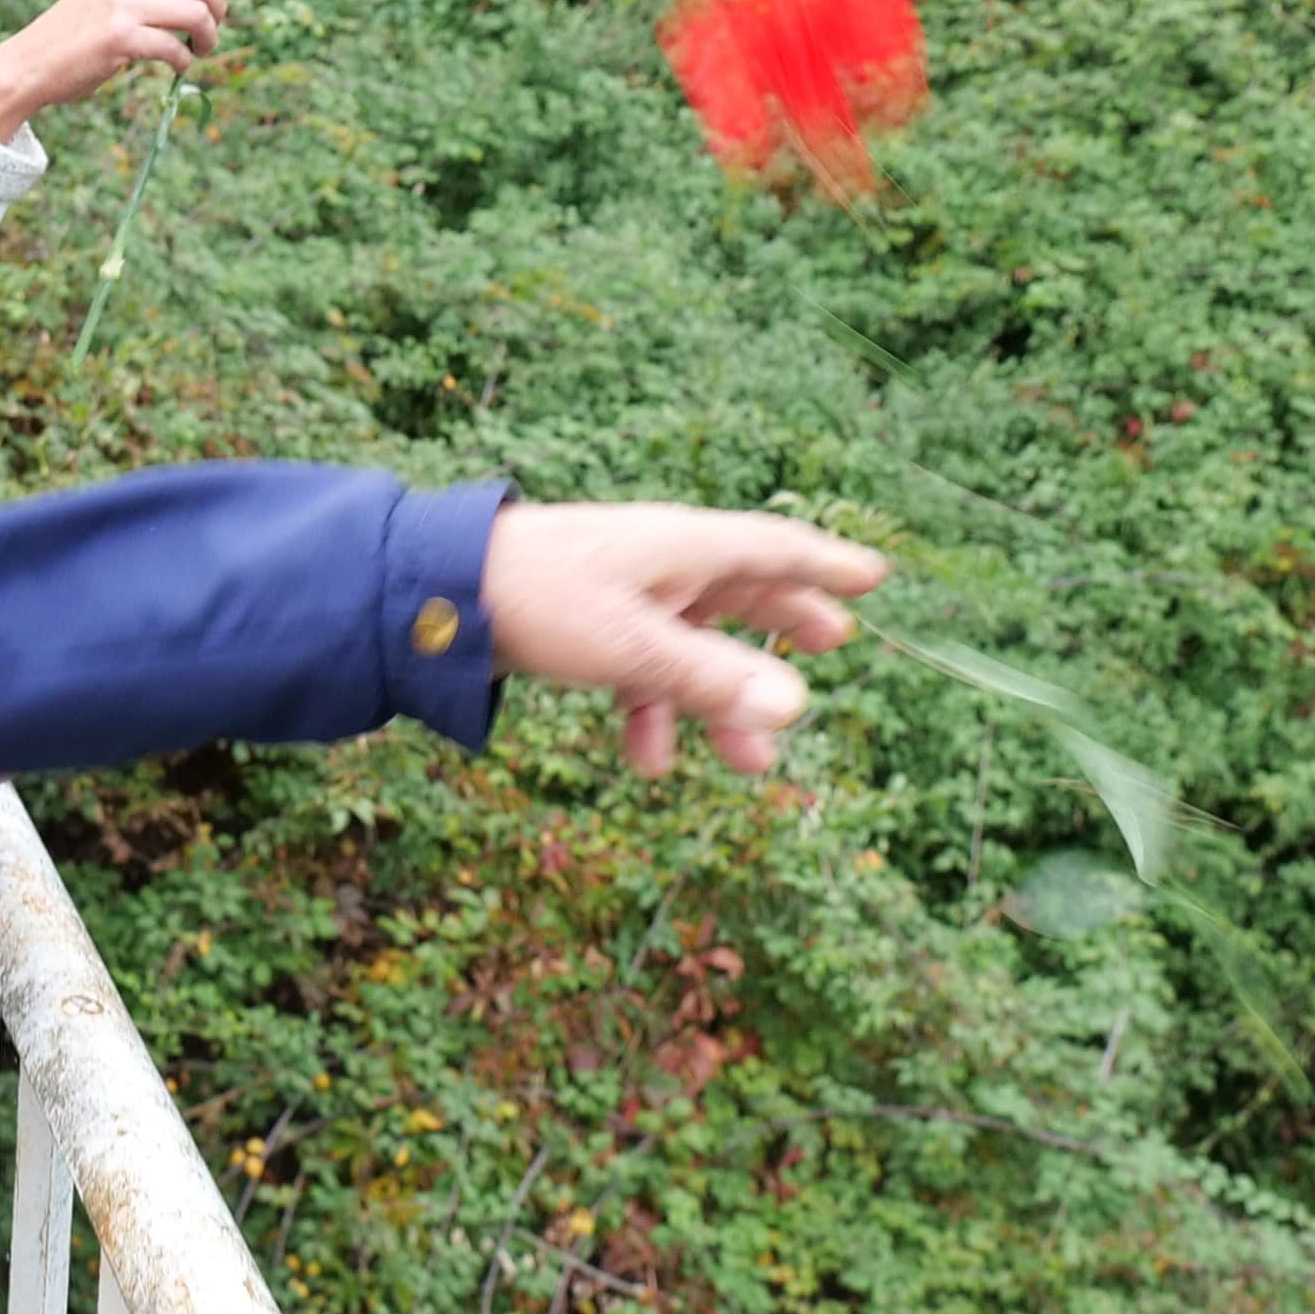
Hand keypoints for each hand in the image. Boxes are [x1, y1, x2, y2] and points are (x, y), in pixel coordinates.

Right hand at [0, 0, 254, 137]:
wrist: (29, 65)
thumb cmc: (73, 39)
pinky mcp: (120, 38)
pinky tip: (177, 68)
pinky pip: (175, 48)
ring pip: (196, 13)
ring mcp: (122, 5)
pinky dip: (184, 61)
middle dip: (221, 8)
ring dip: (209, 37)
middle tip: (215, 32)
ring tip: (201, 52)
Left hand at [479, 504, 888, 778]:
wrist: (438, 596)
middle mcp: (662, 565)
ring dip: (719, 704)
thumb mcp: (634, 647)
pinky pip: (641, 672)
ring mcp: (624, 597)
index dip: (828, 565)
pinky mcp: (587, 629)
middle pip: (742, 593)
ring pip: (694, 649)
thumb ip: (711, 679)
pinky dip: (652, 715)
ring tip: (751, 765)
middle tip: (833, 646)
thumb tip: (792, 708)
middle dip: (784, 624)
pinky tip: (647, 762)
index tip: (876, 576)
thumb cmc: (540, 600)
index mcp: (684, 548)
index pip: (776, 548)